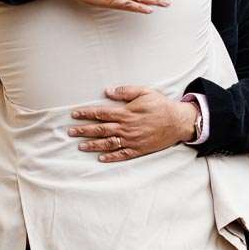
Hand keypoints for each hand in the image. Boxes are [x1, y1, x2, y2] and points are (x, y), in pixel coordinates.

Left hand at [69, 87, 194, 161]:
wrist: (178, 121)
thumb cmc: (161, 105)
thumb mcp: (144, 92)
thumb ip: (125, 92)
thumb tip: (107, 91)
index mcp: (126, 113)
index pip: (101, 113)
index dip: (86, 114)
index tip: (74, 115)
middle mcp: (127, 127)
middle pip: (100, 129)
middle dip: (84, 130)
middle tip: (70, 132)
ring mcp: (132, 140)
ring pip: (108, 143)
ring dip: (93, 145)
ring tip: (80, 146)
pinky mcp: (139, 149)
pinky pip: (122, 155)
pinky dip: (111, 157)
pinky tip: (100, 158)